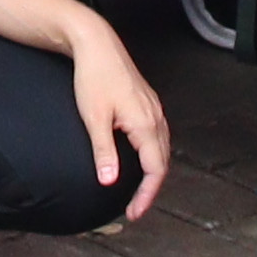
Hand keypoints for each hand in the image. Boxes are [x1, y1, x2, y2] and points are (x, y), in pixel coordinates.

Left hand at [59, 15, 170, 224]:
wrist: (95, 42)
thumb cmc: (93, 76)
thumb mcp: (94, 118)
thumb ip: (104, 152)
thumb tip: (109, 182)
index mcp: (145, 123)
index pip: (155, 169)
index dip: (147, 195)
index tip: (134, 213)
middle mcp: (155, 116)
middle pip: (162, 161)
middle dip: (150, 188)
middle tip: (135, 208)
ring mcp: (153, 107)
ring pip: (161, 148)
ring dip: (153, 171)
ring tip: (138, 189)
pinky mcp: (147, 101)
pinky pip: (157, 135)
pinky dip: (152, 154)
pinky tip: (139, 158)